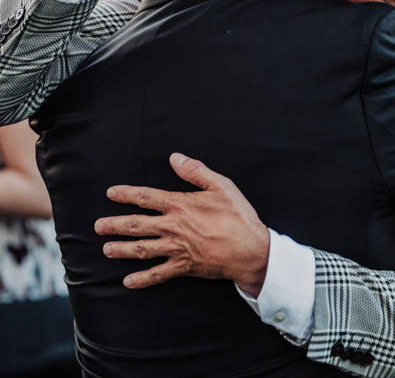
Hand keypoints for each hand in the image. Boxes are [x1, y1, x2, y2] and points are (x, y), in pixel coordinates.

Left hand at [95, 152, 270, 296]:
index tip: (111, 193)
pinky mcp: (183, 267)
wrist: (250, 250)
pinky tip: (128, 282)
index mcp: (180, 205)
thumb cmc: (238, 216)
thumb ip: (196, 171)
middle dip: (114, 225)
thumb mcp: (222, 186)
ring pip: (141, 249)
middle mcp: (172, 227)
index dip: (126, 194)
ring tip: (106, 249)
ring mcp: (176, 249)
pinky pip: (157, 275)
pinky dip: (142, 279)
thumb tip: (175, 158)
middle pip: (136, 225)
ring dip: (121, 250)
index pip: (146, 197)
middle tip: (98, 226)